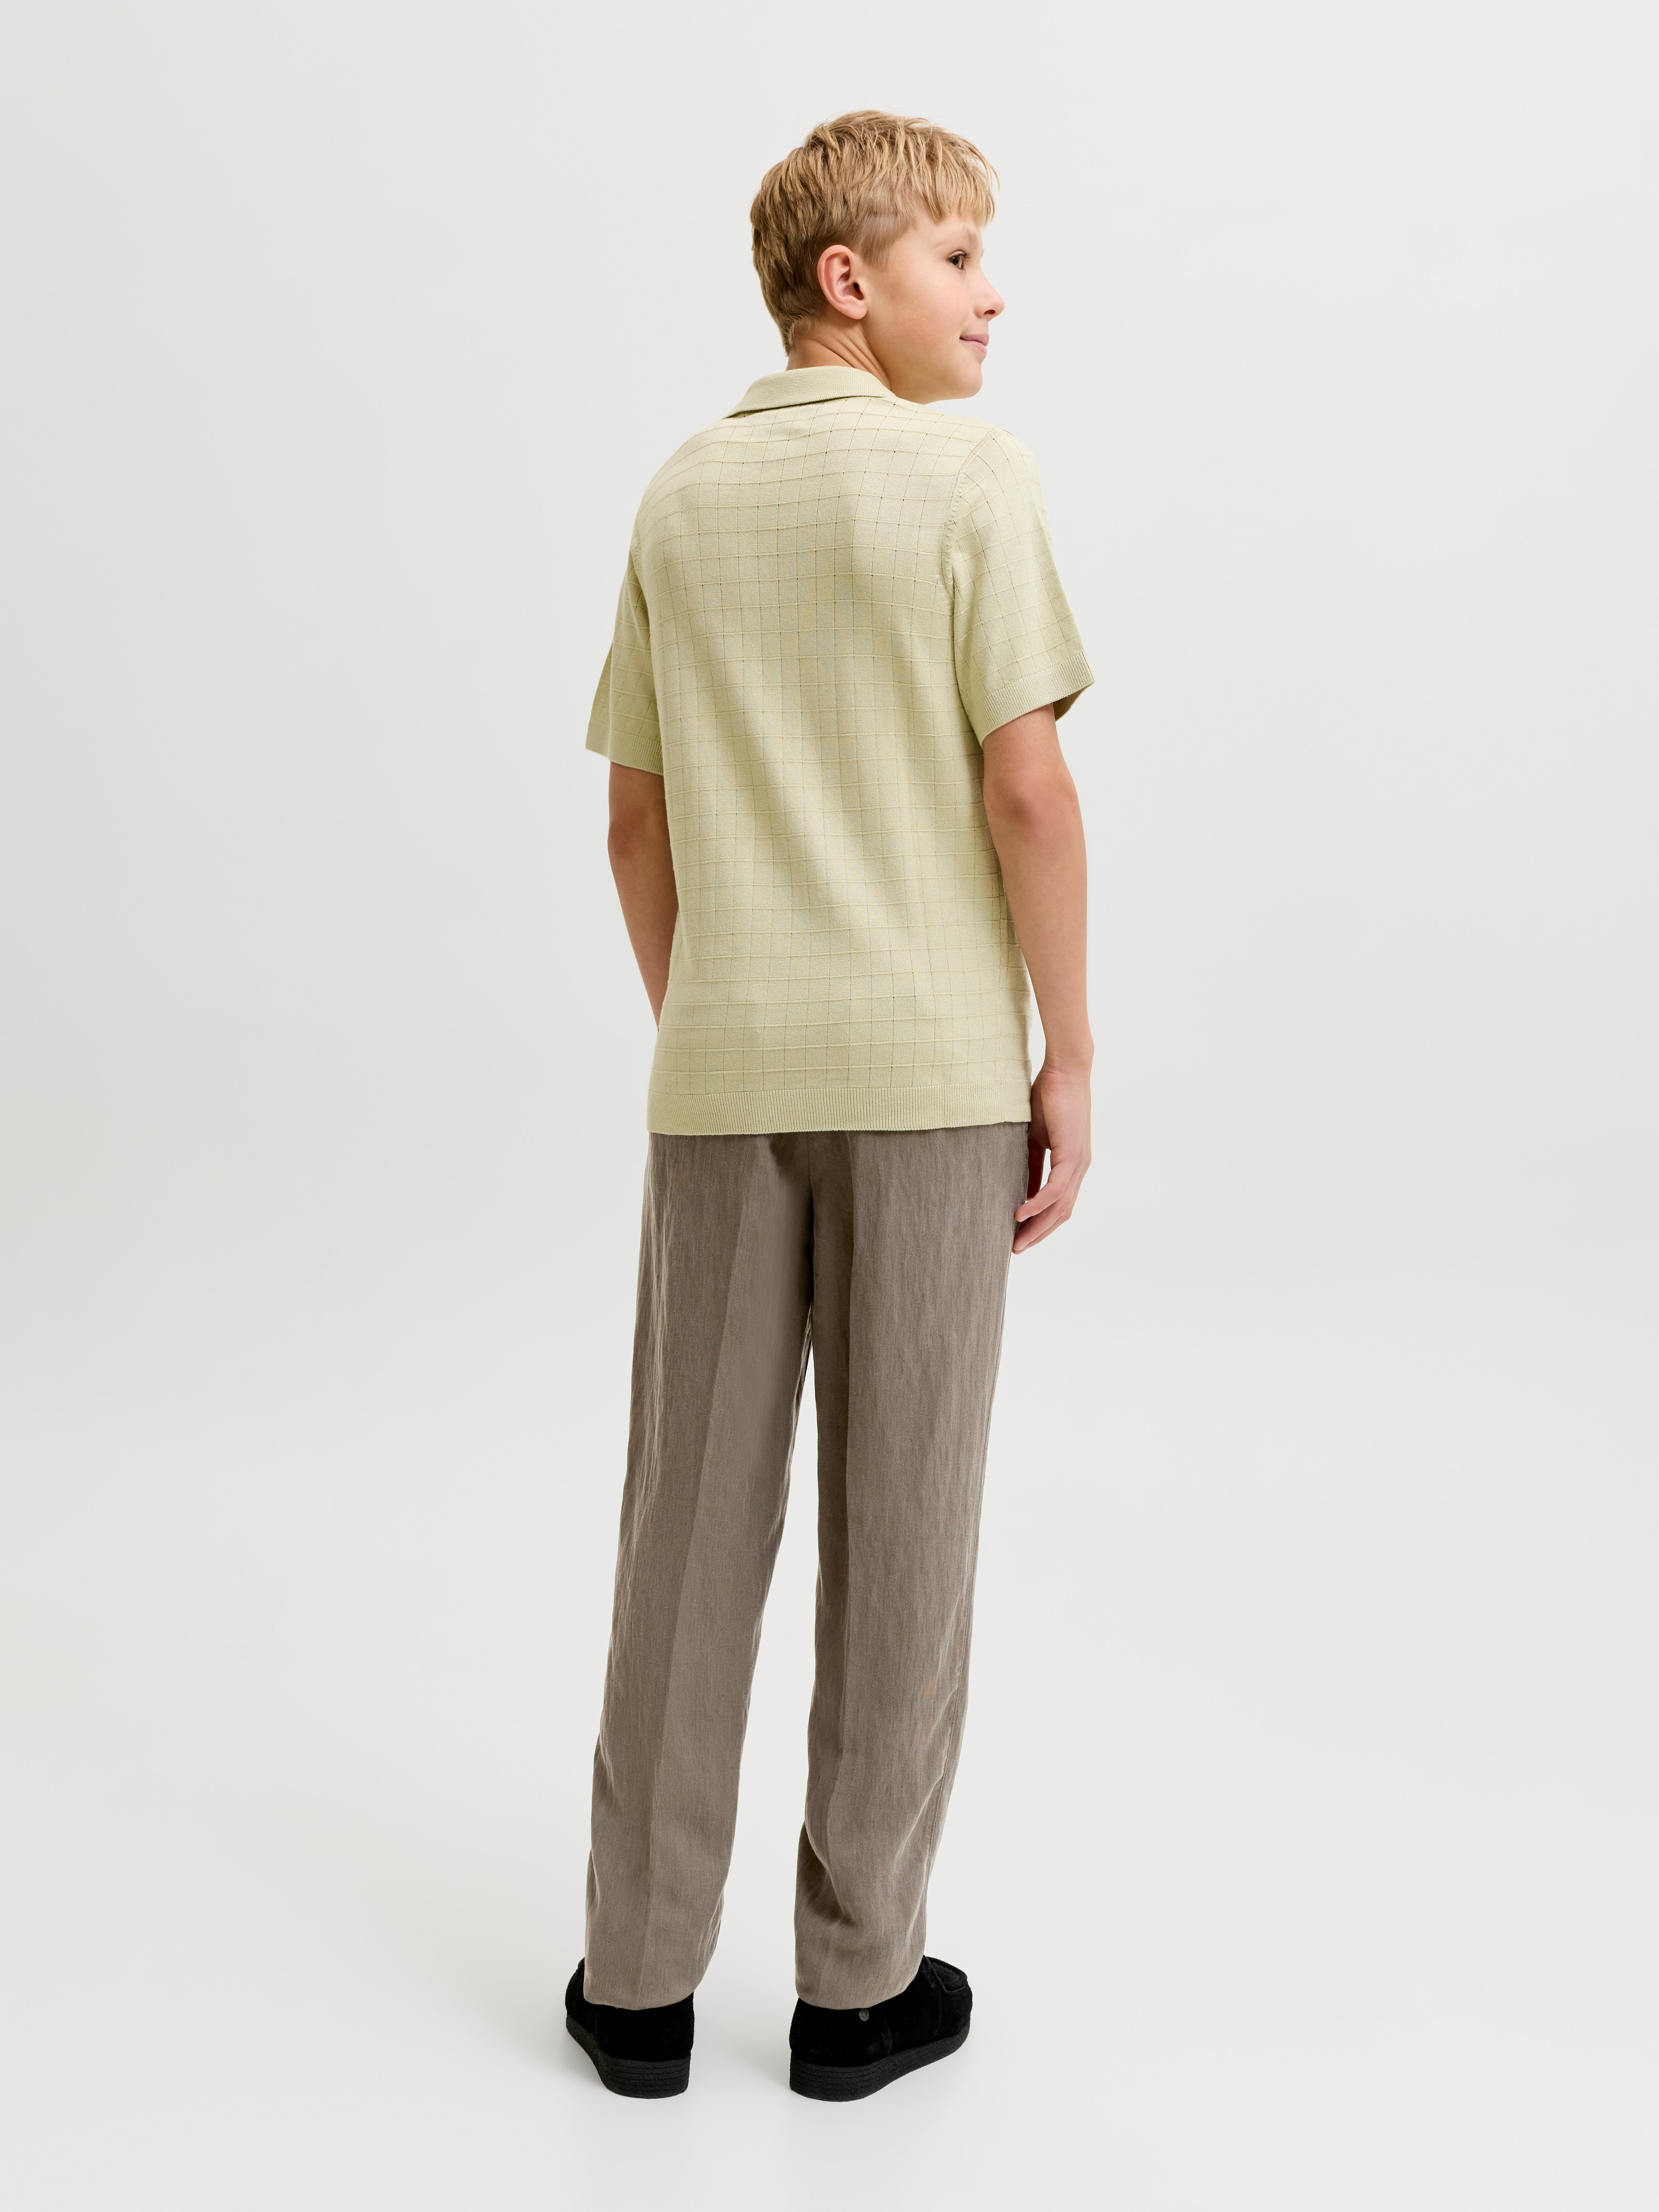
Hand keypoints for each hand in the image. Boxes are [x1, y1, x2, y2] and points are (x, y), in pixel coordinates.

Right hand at [1015, 1060, 1091, 1253]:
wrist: (1064, 1071)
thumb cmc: (1049, 1098)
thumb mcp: (1035, 1138)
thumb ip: (1031, 1163)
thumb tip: (1020, 1187)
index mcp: (1072, 1165)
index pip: (1059, 1204)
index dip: (1041, 1223)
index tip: (1020, 1236)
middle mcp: (1079, 1169)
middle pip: (1061, 1213)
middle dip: (1038, 1234)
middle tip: (1016, 1249)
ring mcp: (1078, 1163)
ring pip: (1060, 1207)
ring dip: (1038, 1227)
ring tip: (1017, 1241)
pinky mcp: (1071, 1155)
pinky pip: (1055, 1189)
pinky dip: (1037, 1203)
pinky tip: (1020, 1214)